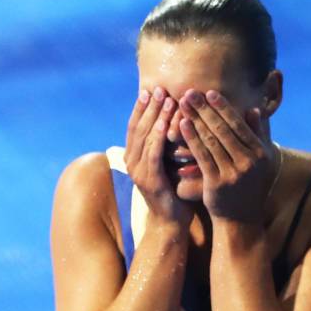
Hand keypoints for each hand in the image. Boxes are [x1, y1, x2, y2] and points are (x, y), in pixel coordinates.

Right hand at [124, 86, 194, 228]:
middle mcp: (131, 162)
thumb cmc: (175, 192)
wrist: (171, 222)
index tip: (153, 89)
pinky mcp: (149, 180)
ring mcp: (138, 172)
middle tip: (159, 88)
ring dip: (154, 116)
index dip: (143, 107)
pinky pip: (153, 153)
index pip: (135, 126)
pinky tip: (167, 123)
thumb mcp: (170, 163)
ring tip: (165, 99)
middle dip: (148, 107)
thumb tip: (179, 119)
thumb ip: (168, 144)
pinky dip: (158, 136)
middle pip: (137, 127)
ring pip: (144, 137)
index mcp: (135, 157)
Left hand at [178, 89, 277, 222]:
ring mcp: (233, 173)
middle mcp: (249, 162)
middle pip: (223, 129)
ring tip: (183, 104)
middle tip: (190, 92)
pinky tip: (182, 125)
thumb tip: (254, 110)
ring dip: (196, 119)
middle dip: (205, 109)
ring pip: (211, 140)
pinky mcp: (217, 183)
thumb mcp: (260, 162)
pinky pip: (202, 155)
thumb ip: (258, 135)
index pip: (239, 125)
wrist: (240, 220)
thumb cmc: (248, 188)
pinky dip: (192, 138)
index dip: (223, 107)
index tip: (209, 93)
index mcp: (261, 153)